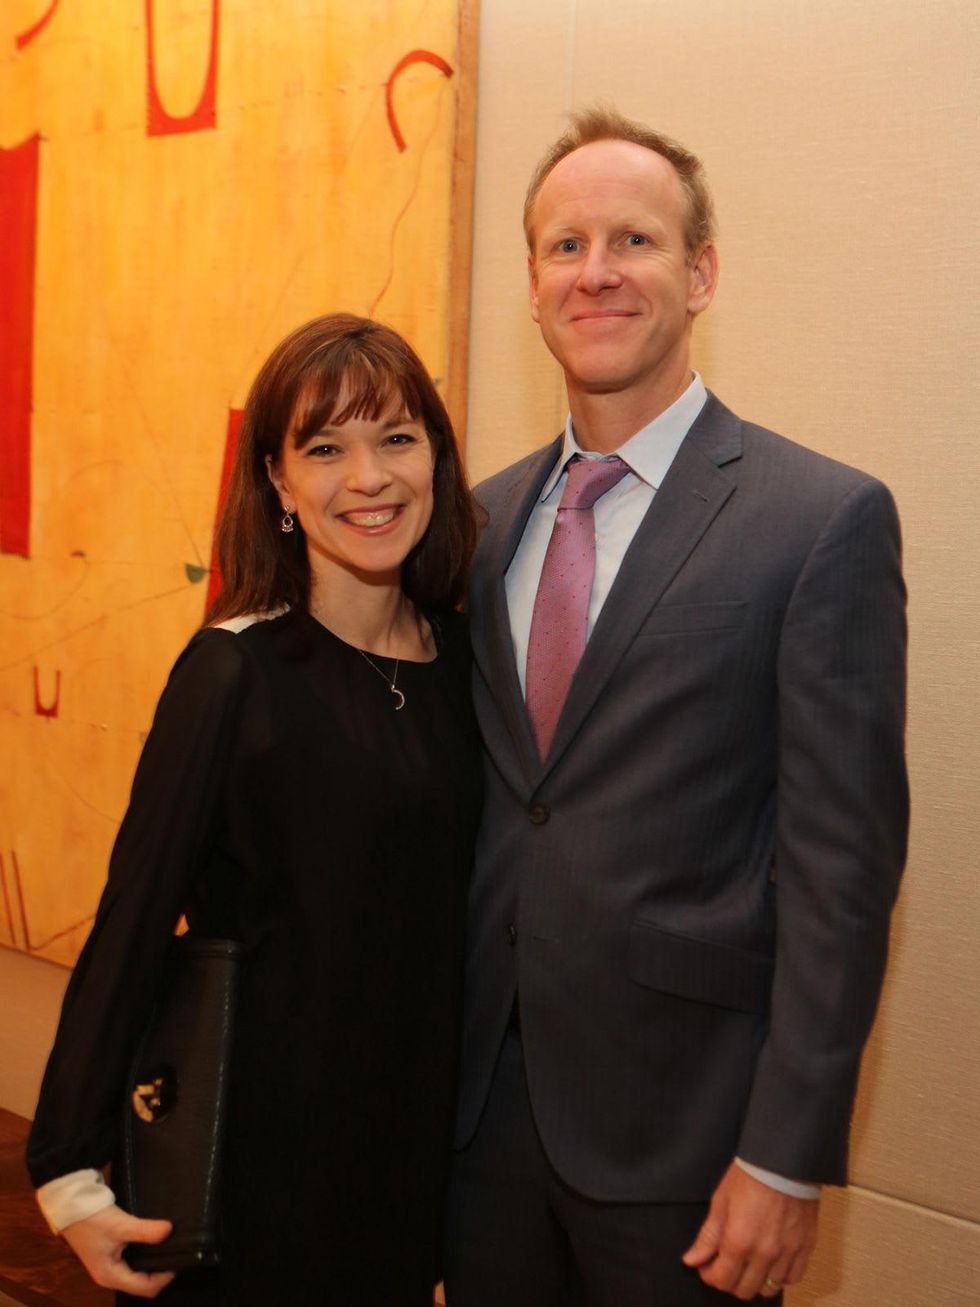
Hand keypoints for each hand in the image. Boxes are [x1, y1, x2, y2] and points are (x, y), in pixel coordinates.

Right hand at [61, 1204, 175, 1297]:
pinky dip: (145, 1254)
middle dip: (160, 1271)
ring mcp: (110, 1265)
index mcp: (111, 1276)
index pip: (145, 1288)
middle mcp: (110, 1275)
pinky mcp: (111, 1254)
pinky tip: (154, 1242)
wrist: (72, 1205)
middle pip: (142, 1283)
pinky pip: (133, 1261)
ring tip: (167, 1246)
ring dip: (152, 1263)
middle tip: (175, 1252)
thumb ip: (145, 1230)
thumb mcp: (120, 1225)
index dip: (163, 1277)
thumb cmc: (92, 1219)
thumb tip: (169, 1230)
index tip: (178, 1259)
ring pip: (138, 1272)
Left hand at [682, 1161, 818, 1299]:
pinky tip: (772, 1263)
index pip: (721, 1280)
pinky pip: (792, 1278)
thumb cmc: (751, 1175)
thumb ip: (707, 1236)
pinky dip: (780, 1276)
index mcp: (739, 1242)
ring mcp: (786, 1253)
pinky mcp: (804, 1248)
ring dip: (755, 1281)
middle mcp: (764, 1253)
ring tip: (749, 1264)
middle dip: (730, 1281)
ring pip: (768, 1289)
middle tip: (726, 1265)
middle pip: (743, 1290)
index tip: (708, 1267)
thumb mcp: (721, 1201)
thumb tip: (692, 1259)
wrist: (783, 1161)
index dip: (710, 1276)